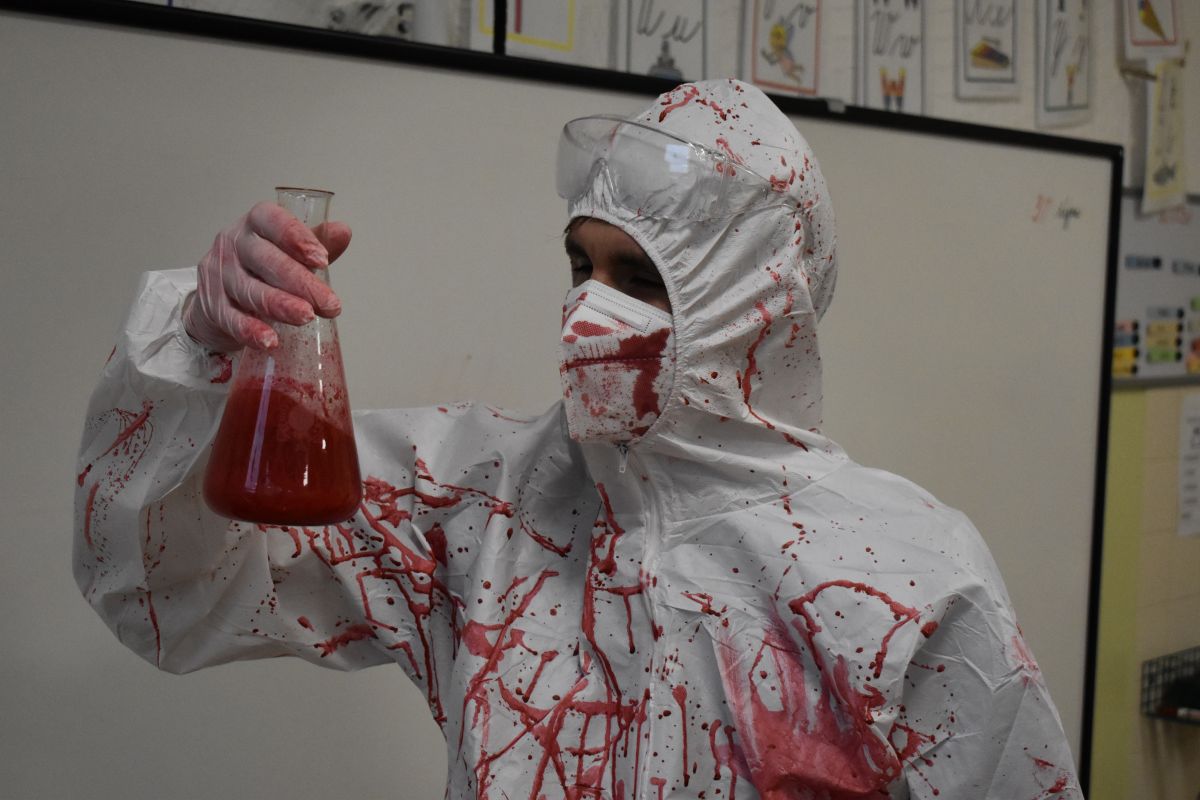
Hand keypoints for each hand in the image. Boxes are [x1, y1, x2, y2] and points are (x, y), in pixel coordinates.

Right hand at [183, 202, 351, 351]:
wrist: (218, 294)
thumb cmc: (260, 266)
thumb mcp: (287, 249)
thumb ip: (315, 240)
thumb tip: (343, 231)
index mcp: (254, 224)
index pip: (271, 220)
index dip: (295, 237)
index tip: (322, 259)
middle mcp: (233, 244)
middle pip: (265, 260)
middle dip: (300, 282)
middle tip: (329, 302)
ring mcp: (220, 275)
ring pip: (251, 290)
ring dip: (281, 306)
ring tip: (307, 317)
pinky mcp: (213, 307)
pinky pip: (232, 320)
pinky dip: (251, 331)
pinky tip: (270, 341)